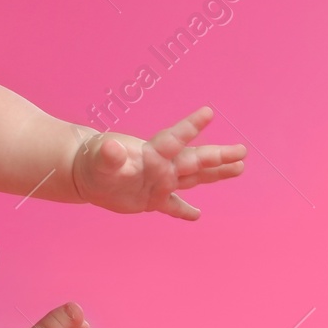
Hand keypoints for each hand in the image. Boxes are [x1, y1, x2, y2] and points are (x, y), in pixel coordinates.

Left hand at [71, 106, 246, 220]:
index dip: (190, 126)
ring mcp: (159, 182)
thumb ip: (108, 155)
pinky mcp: (151, 199)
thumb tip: (112, 148)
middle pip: (193, 160)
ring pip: (193, 178)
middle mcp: (161, 166)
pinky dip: (183, 210)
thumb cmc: (93, 159)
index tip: (209, 112)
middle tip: (242, 151)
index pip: (174, 139)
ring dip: (215, 174)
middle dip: (217, 156)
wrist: (85, 172)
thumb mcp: (99, 158)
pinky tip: (197, 215)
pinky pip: (172, 205)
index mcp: (151, 153)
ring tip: (240, 168)